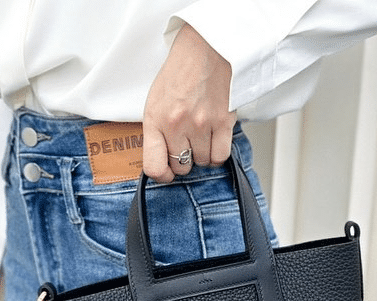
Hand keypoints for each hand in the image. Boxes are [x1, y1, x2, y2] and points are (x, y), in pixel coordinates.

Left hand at [143, 24, 235, 182]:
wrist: (206, 49)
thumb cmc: (181, 72)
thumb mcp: (156, 101)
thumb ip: (156, 131)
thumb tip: (162, 158)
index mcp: (156, 120)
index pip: (153, 166)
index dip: (161, 175)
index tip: (166, 172)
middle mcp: (177, 125)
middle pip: (182, 167)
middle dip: (184, 160)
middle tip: (187, 144)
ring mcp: (201, 125)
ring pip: (203, 162)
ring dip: (203, 154)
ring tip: (201, 135)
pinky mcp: (223, 122)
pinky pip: (221, 156)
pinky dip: (218, 153)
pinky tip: (215, 140)